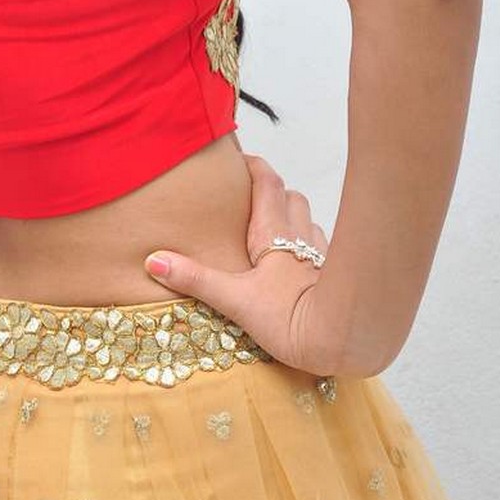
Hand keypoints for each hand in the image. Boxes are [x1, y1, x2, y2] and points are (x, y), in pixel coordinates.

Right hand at [143, 153, 340, 374]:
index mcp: (273, 232)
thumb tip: (155, 260)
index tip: (239, 159)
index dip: (255, 165)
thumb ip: (196, 279)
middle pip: (290, 196)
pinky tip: (297, 265)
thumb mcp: (235, 300)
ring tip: (272, 231)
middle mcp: (299, 235)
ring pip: (307, 220)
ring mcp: (320, 254)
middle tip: (250, 198)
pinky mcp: (334, 275)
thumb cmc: (291, 318)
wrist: (345, 340)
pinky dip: (308, 245)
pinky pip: (321, 248)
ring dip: (292, 218)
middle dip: (272, 191)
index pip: (267, 182)